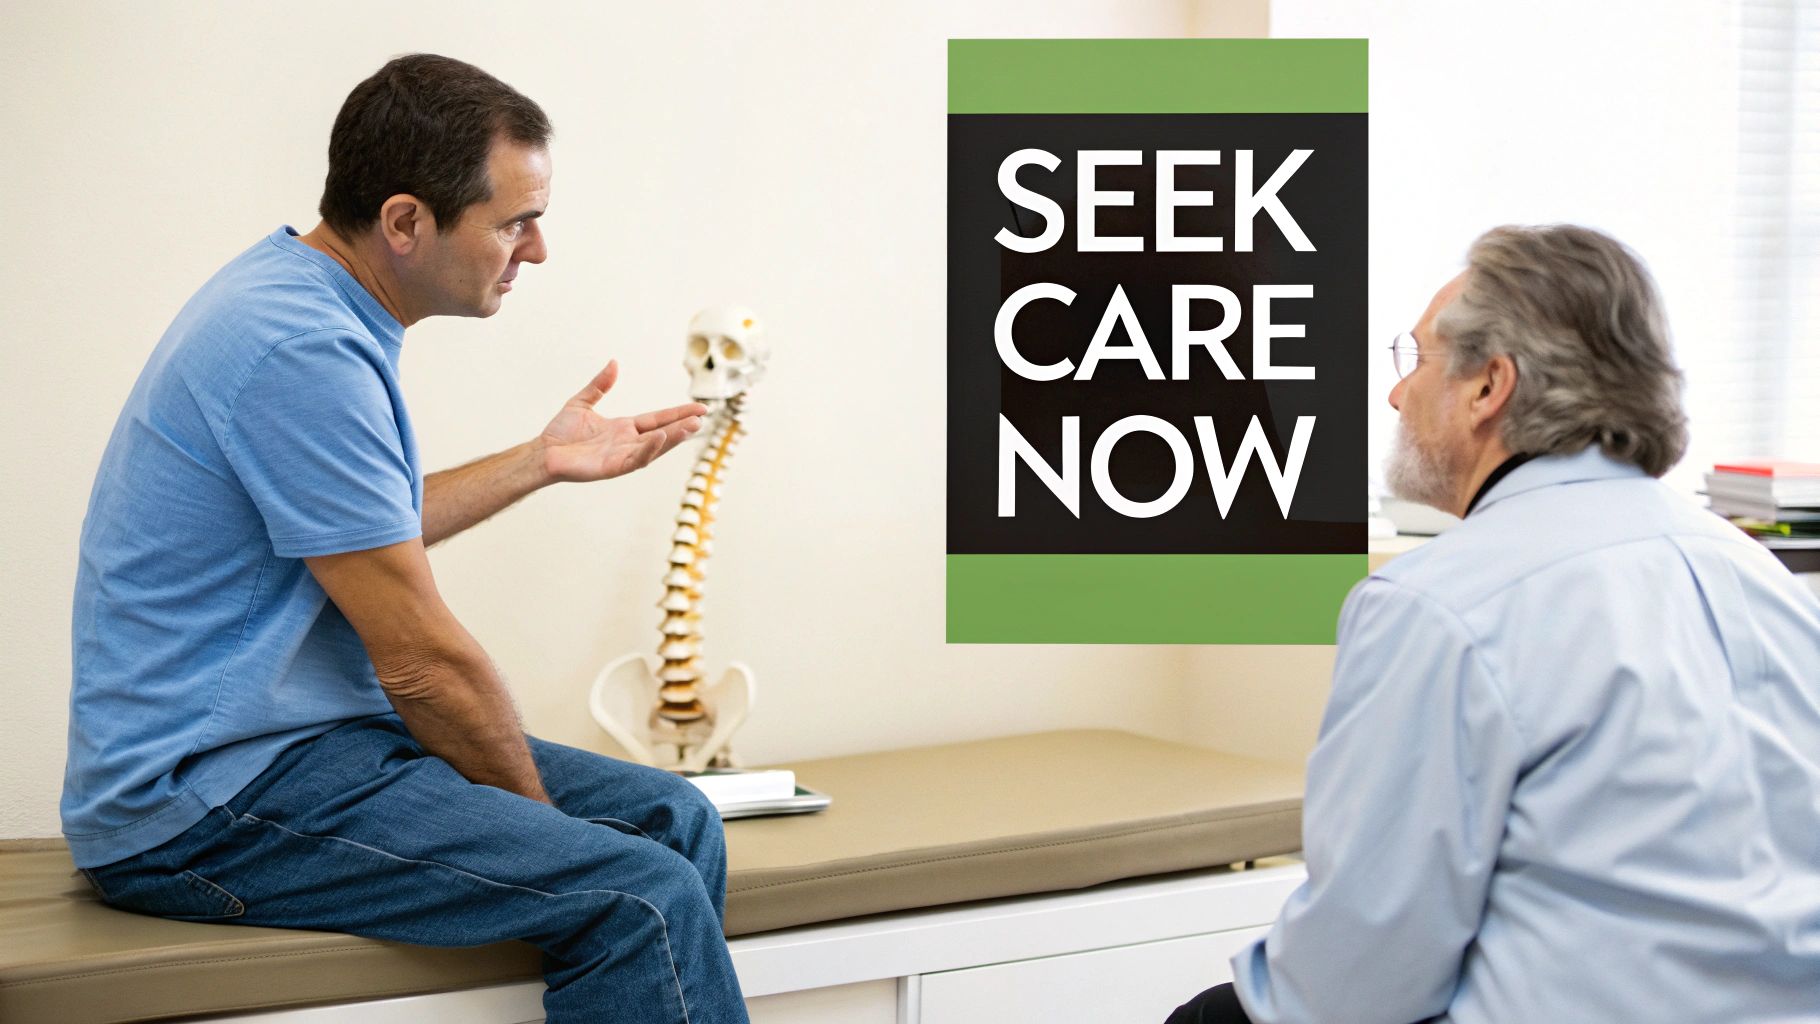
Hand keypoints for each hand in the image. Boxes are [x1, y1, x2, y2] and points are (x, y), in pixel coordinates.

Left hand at [538, 361, 707, 483]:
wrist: (543, 452)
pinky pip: (636, 458)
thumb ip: (600, 385)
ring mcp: (623, 456)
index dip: (678, 414)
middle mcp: (628, 443)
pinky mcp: (613, 467)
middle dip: (682, 426)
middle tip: (702, 418)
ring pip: (655, 447)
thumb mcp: (582, 402)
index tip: (699, 408)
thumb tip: (614, 363)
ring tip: (691, 427)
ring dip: (673, 438)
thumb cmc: (560, 432)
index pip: (658, 419)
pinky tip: (661, 437)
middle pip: (662, 433)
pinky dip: (650, 449)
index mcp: (625, 428)